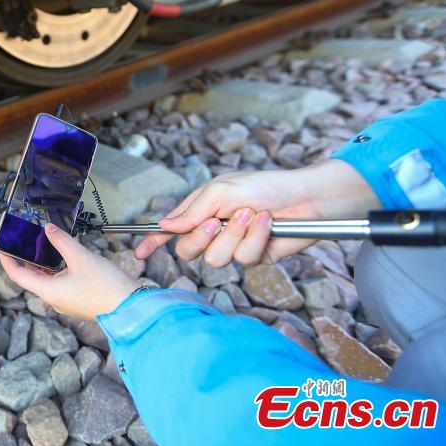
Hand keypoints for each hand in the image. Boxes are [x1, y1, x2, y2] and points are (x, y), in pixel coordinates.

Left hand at [0, 223, 138, 319]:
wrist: (131, 308)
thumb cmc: (106, 287)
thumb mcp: (80, 257)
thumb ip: (62, 241)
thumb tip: (47, 229)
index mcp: (48, 291)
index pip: (17, 274)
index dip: (6, 258)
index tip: (0, 245)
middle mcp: (53, 299)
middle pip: (31, 277)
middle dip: (25, 258)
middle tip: (21, 240)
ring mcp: (65, 301)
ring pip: (46, 280)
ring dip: (41, 263)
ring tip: (39, 244)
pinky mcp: (77, 300)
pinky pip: (59, 283)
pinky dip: (55, 269)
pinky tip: (62, 257)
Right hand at [134, 159, 379, 267]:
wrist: (306, 198)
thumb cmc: (265, 186)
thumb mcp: (222, 191)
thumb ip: (192, 211)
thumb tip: (165, 226)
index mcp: (202, 209)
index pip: (171, 229)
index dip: (154, 241)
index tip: (139, 253)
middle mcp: (214, 229)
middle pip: (188, 250)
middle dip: (202, 237)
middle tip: (217, 221)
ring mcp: (233, 245)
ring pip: (216, 258)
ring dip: (235, 235)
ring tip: (252, 215)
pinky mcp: (254, 256)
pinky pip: (243, 259)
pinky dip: (255, 238)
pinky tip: (267, 224)